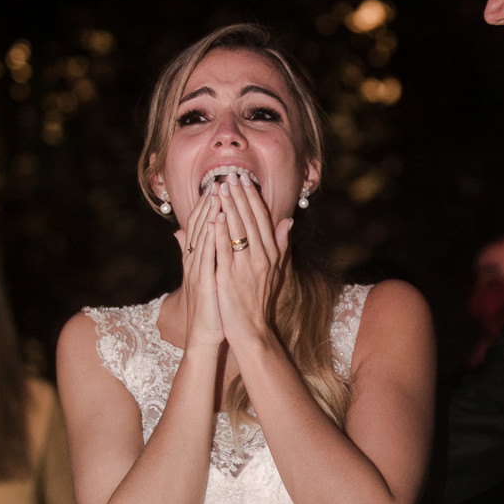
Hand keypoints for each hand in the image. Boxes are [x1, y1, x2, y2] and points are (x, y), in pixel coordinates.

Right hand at [176, 186, 224, 347]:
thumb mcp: (203, 277)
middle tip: (218, 180)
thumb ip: (200, 255)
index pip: (202, 226)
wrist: (204, 336)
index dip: (208, 206)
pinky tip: (218, 221)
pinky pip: (208, 255)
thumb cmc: (209, 307)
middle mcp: (195, 262)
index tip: (217, 185)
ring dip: (209, 213)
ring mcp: (198, 271)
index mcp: (197, 259)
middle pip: (200, 226)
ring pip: (202, 236)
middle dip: (209, 203)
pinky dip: (212, 237)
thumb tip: (187, 235)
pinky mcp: (203, 282)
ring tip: (217, 192)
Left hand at [213, 171, 290, 347]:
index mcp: (271, 254)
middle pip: (249, 220)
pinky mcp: (229, 276)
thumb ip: (281, 245)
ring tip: (220, 187)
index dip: (252, 197)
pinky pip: (224, 250)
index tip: (244, 179)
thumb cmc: (259, 300)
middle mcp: (261, 257)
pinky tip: (214, 216)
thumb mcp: (276, 271)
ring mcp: (245, 267)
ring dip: (228, 206)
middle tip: (230, 175)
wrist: (251, 329)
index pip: (262, 218)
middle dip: (239, 195)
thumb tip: (288, 221)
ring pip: (237, 230)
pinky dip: (220, 232)